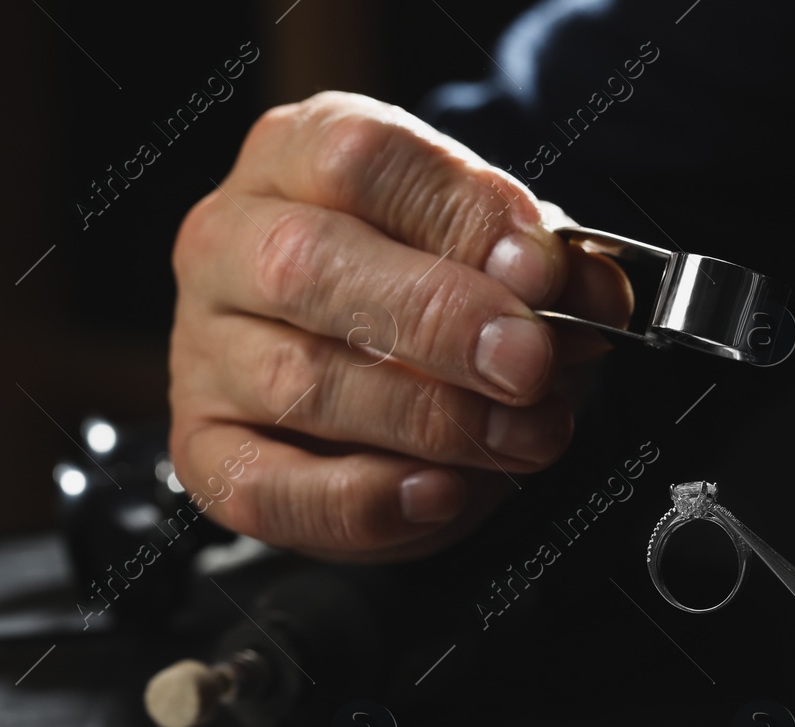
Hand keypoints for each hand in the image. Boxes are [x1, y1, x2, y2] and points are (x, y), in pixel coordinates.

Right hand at [169, 91, 630, 561]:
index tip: (542, 273)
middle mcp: (229, 243)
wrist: (390, 389)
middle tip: (526, 363)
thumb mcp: (500, 261)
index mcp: (295, 157)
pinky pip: (269, 488)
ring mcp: (204, 351)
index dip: (459, 214)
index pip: (359, 159)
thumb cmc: (439, 300)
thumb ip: (545, 270)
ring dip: (430, 419)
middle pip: (307, 263)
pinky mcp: (207, 453)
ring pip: (298, 382)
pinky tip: (438, 494)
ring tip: (523, 437)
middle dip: (436, 318)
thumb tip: (590, 295)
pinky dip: (364, 501)